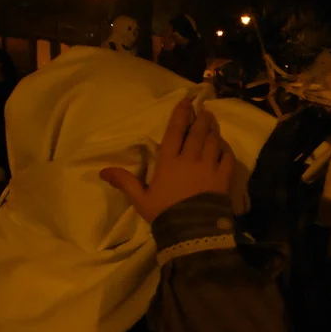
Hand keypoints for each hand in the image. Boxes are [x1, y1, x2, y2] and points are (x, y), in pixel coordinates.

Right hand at [101, 97, 234, 222]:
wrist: (192, 230)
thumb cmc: (164, 213)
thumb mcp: (141, 199)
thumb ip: (125, 182)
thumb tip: (103, 171)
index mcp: (169, 162)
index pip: (175, 132)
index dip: (181, 115)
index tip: (187, 101)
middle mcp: (190, 159)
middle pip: (197, 133)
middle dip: (201, 119)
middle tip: (206, 110)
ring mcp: (209, 168)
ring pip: (213, 142)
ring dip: (214, 131)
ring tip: (214, 124)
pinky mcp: (223, 178)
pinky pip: (228, 159)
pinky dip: (226, 151)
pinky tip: (224, 148)